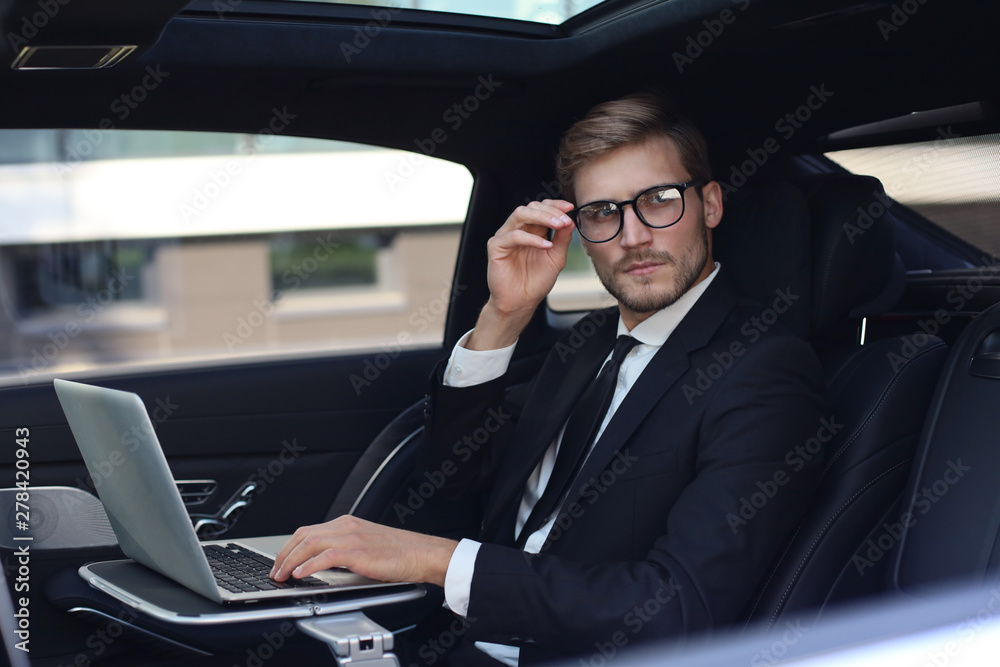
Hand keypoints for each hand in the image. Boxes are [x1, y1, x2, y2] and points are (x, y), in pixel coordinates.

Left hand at [270, 515, 458, 586]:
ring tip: (281, 575)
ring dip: (291, 561)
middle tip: (275, 571)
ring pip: (310, 543)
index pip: (309, 531)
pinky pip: (326, 557)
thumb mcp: (367, 546)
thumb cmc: (400, 553)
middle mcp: (347, 526)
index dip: (290, 547)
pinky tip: (300, 574)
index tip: (281, 561)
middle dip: (284, 554)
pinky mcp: (358, 552)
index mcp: (348, 523)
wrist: (422, 553)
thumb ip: (345, 550)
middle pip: (304, 535)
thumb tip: (323, 565)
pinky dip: (309, 565)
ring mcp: (352, 537)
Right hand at [467, 200, 575, 349]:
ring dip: (542, 217)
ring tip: (558, 225)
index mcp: (531, 230)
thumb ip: (562, 239)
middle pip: (531, 207)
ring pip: (520, 214)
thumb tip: (570, 220)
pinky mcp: (496, 247)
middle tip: (565, 219)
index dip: (555, 205)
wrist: (520, 303)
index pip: (541, 208)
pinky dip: (531, 238)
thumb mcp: (556, 258)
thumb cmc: (535, 282)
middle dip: (550, 211)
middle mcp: (517, 230)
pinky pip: (513, 235)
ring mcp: (505, 237)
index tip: (570, 208)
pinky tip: (545, 245)